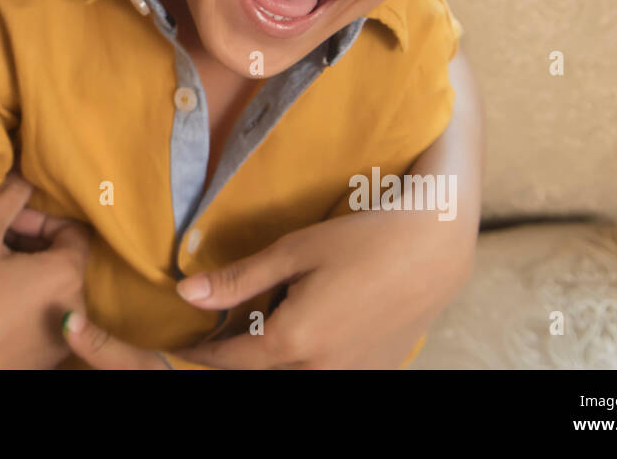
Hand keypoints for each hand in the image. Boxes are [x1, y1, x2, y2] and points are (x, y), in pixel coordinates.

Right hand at [0, 175, 90, 367]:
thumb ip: (8, 197)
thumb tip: (23, 177)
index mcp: (65, 275)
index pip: (73, 230)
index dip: (40, 219)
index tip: (8, 225)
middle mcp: (76, 308)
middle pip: (64, 261)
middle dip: (32, 245)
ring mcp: (63, 339)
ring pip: (54, 290)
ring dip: (29, 275)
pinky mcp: (46, 360)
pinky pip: (45, 320)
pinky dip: (26, 305)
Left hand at [171, 209, 472, 367]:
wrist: (436, 248)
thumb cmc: (363, 239)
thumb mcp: (293, 251)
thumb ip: (238, 279)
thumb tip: (187, 295)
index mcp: (293, 341)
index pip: (227, 358)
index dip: (199, 350)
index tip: (180, 342)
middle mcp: (320, 371)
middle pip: (258, 370)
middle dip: (233, 353)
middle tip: (217, 329)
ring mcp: (351, 376)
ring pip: (291, 374)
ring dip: (271, 355)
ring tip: (262, 321)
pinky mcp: (374, 371)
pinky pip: (324, 372)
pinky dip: (304, 357)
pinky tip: (306, 326)